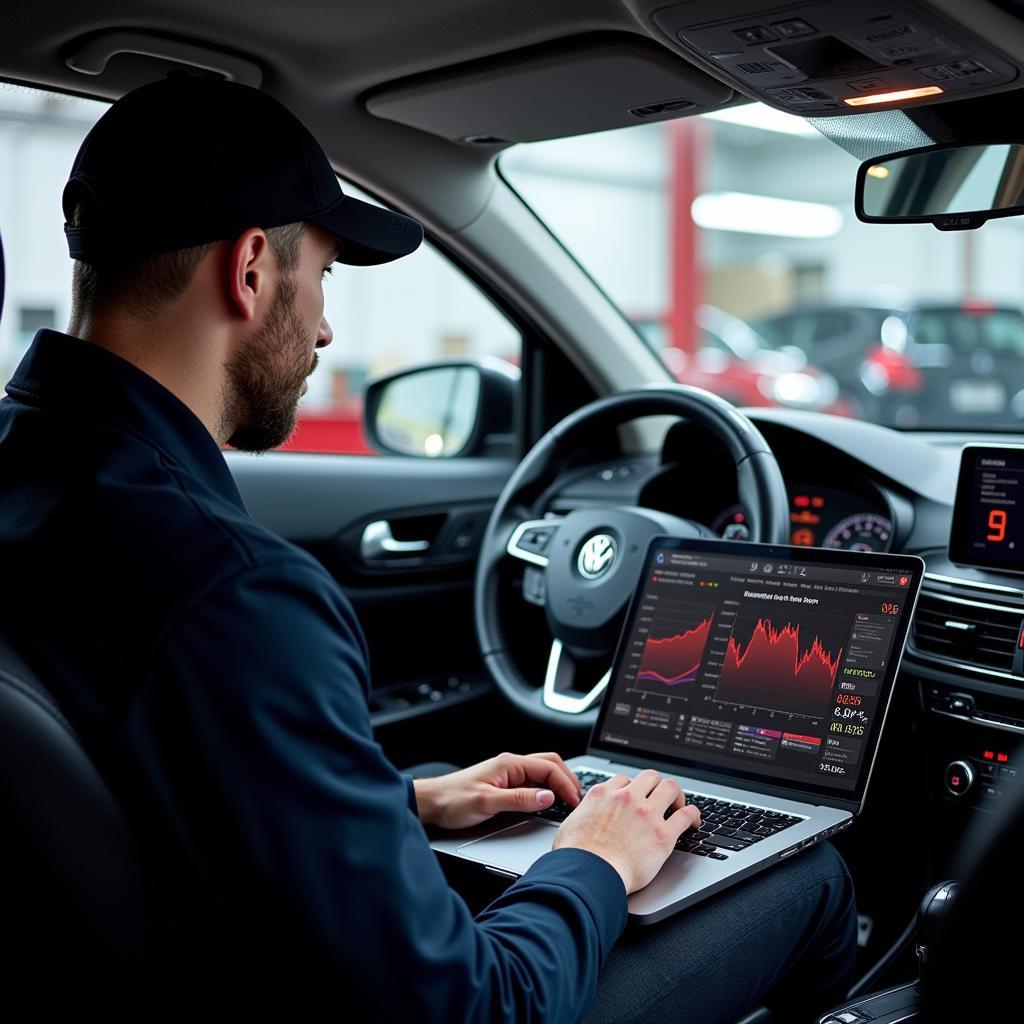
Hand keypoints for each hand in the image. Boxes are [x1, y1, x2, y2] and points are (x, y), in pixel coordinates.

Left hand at [413, 752, 582, 829]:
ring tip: (570, 800)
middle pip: (550, 764)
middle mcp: (511, 765)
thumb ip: (519, 799)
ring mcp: (509, 774)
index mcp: (510, 764)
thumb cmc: (454, 800)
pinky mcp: (505, 784)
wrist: (433, 803)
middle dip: (568, 779)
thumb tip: (547, 796)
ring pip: (543, 772)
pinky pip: (533, 781)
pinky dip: (547, 788)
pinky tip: (550, 800)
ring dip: (559, 783)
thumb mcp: (488, 802)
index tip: (575, 801)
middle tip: (578, 799)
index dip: (566, 784)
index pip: (549, 767)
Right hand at [552, 770, 700, 893]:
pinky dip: (693, 815)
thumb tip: (582, 818)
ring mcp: (647, 814)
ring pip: (671, 787)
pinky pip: (686, 814)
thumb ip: (582, 814)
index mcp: (603, 794)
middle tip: (660, 797)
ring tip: (679, 805)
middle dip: (656, 785)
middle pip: (650, 776)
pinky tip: (693, 822)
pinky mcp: (663, 834)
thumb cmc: (576, 856)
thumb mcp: (571, 824)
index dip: (632, 788)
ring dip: (676, 795)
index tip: (636, 797)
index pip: (624, 779)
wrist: (590, 874)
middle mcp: (627, 798)